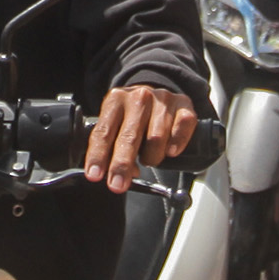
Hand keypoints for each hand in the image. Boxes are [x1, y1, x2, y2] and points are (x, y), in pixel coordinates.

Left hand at [81, 84, 196, 191]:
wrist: (158, 94)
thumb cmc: (134, 115)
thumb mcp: (116, 124)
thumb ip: (114, 148)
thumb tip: (123, 174)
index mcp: (115, 100)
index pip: (103, 131)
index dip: (98, 155)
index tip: (95, 175)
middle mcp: (139, 97)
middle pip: (129, 136)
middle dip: (122, 164)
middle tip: (117, 184)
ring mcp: (163, 99)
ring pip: (156, 137)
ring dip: (151, 157)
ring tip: (149, 160)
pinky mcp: (184, 104)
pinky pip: (182, 127)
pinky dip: (177, 143)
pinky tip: (171, 151)